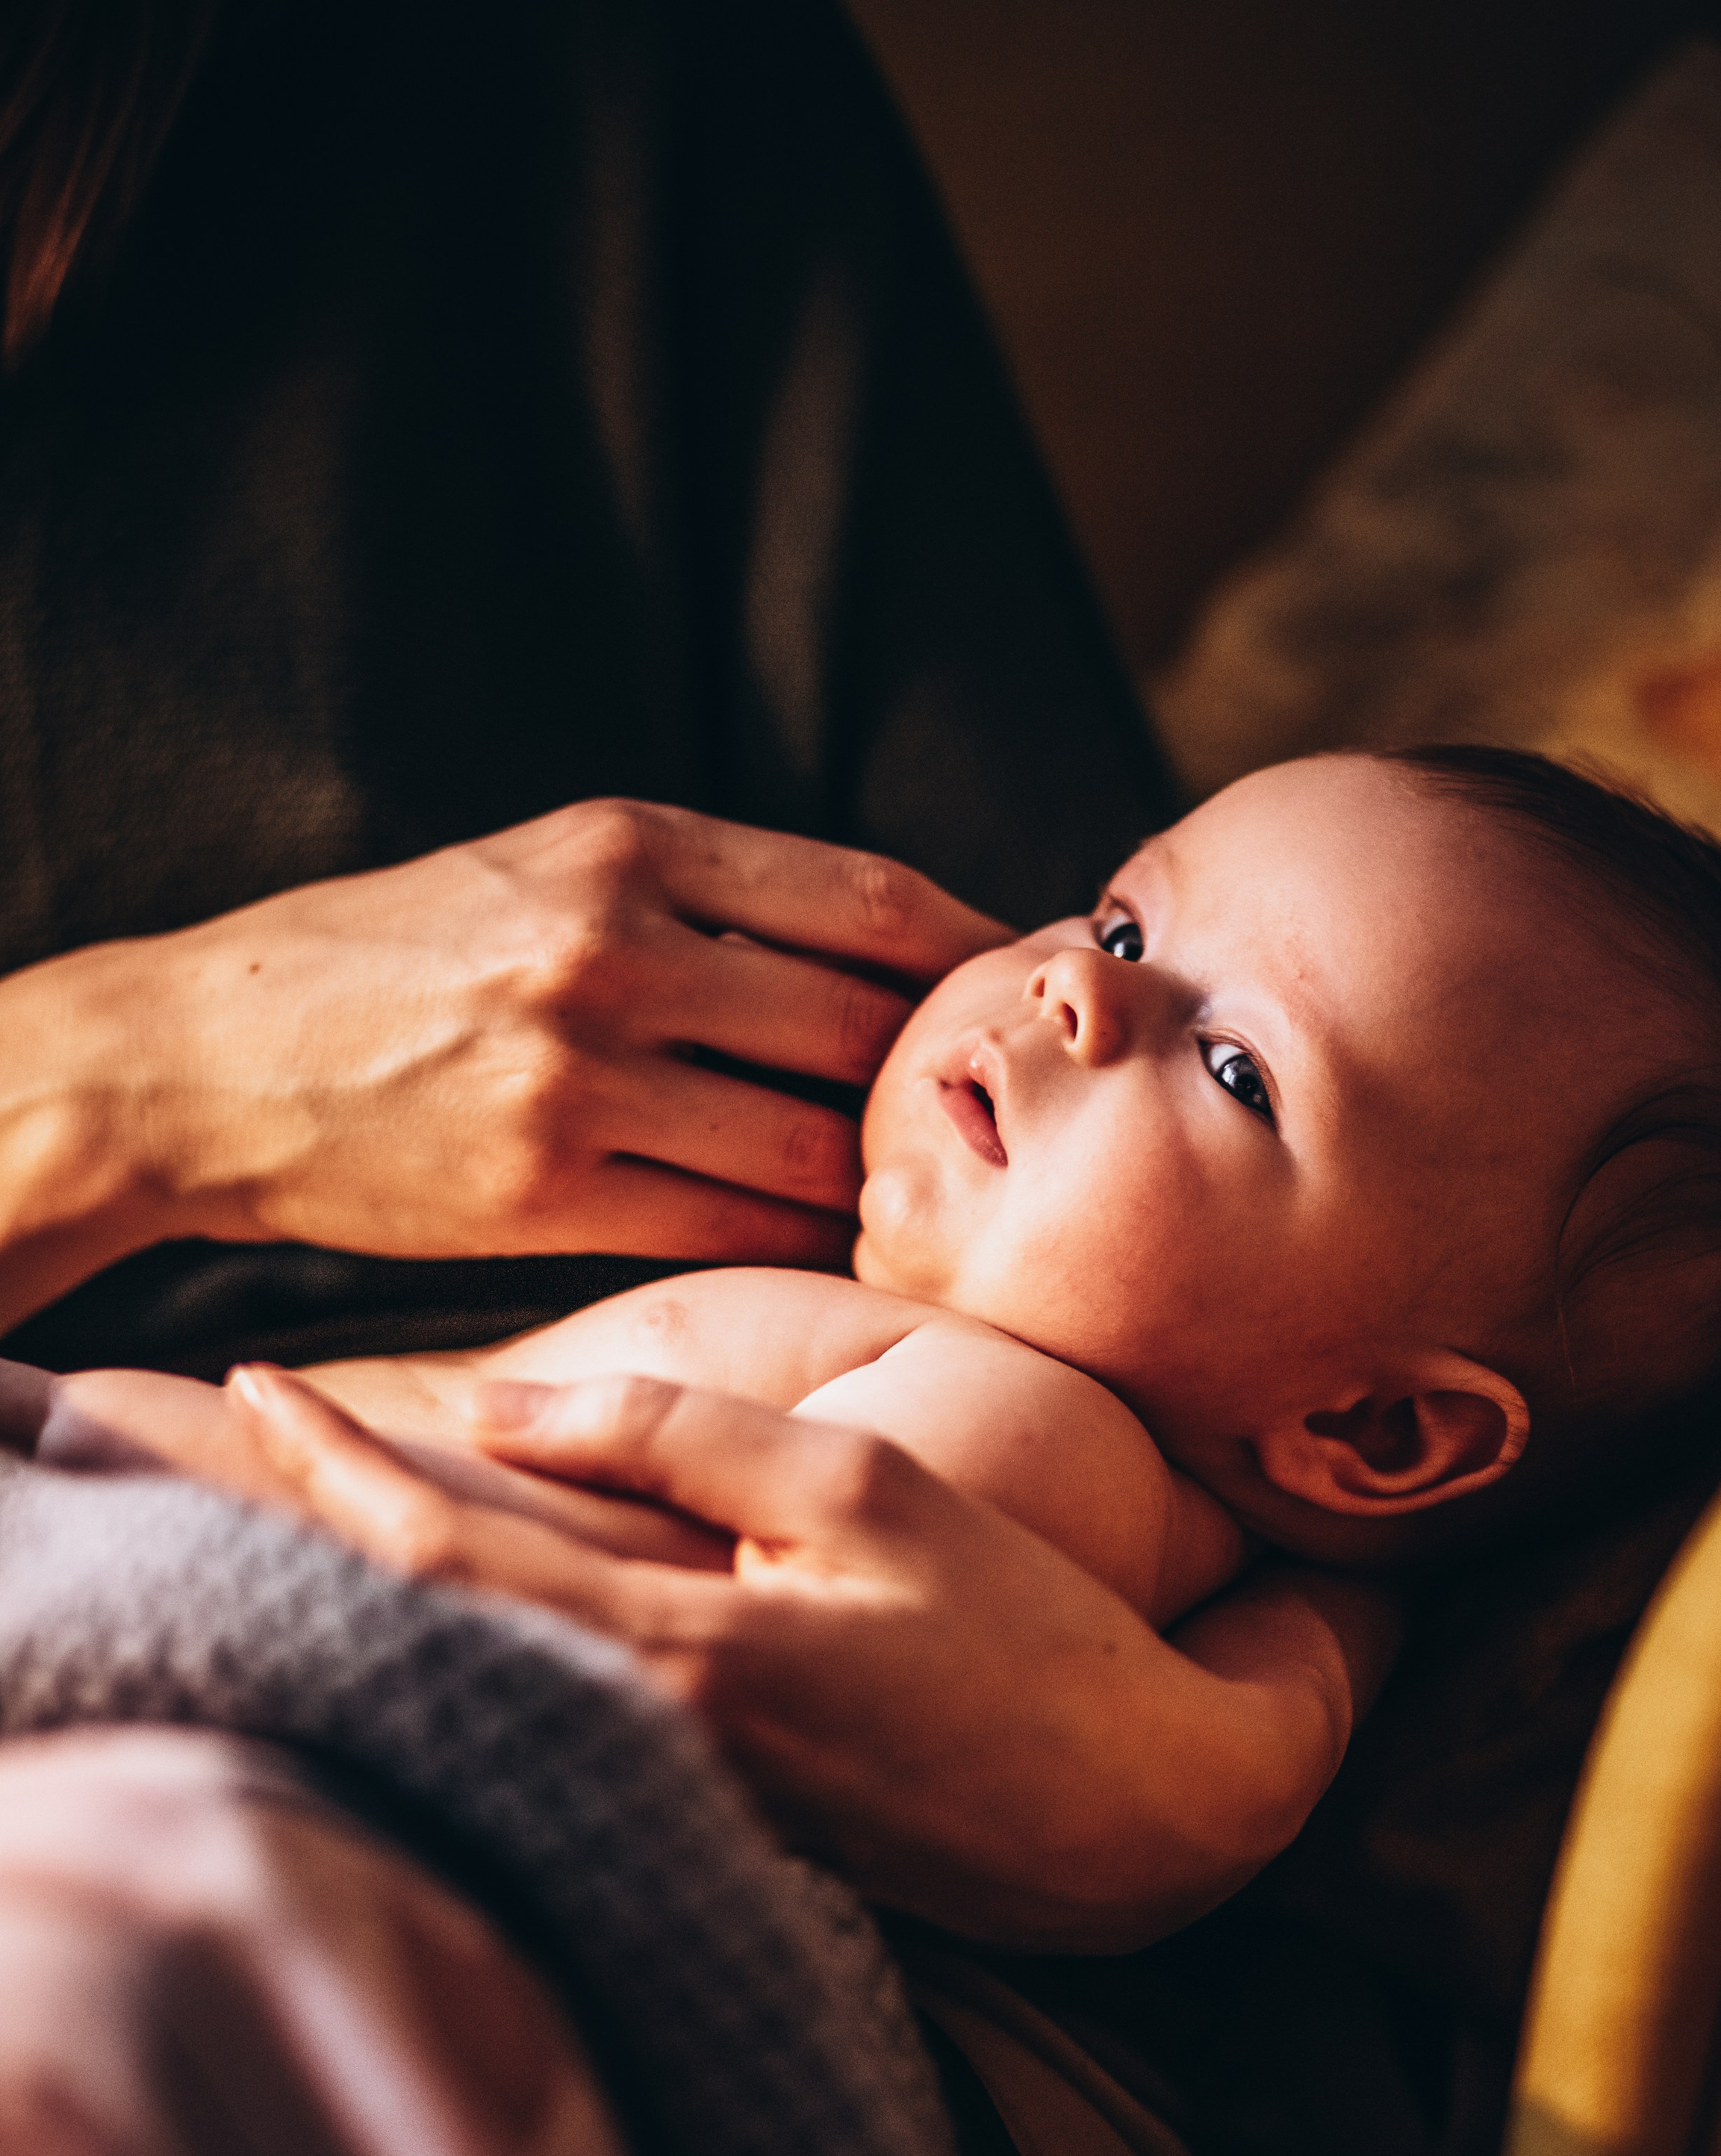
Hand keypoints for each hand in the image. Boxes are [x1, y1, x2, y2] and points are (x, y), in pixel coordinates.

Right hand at [0, 803, 1011, 1329]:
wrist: (207, 1060)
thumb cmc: (390, 961)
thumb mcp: (538, 868)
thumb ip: (696, 891)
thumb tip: (870, 942)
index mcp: (628, 844)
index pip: (867, 897)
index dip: (970, 954)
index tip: (1020, 994)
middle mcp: (615, 948)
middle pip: (857, 1029)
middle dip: (938, 1086)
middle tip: (992, 1124)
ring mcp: (580, 1076)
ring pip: (805, 1149)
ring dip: (871, 1183)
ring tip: (915, 1200)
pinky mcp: (545, 1193)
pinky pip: (728, 1234)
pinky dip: (791, 1248)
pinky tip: (824, 1255)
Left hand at [228, 1366, 1308, 1949]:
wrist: (1129, 1816)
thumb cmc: (1016, 1631)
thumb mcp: (860, 1488)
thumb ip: (675, 1438)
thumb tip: (497, 1405)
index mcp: (672, 1655)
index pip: (438, 1553)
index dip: (332, 1466)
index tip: (259, 1379)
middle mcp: (641, 1743)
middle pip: (415, 1628)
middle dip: (316, 1526)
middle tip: (250, 1431)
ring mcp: (667, 1796)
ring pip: (474, 1672)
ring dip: (391, 1582)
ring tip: (329, 1486)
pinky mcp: (705, 1817)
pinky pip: (550, 1706)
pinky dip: (481, 1636)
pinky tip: (464, 1583)